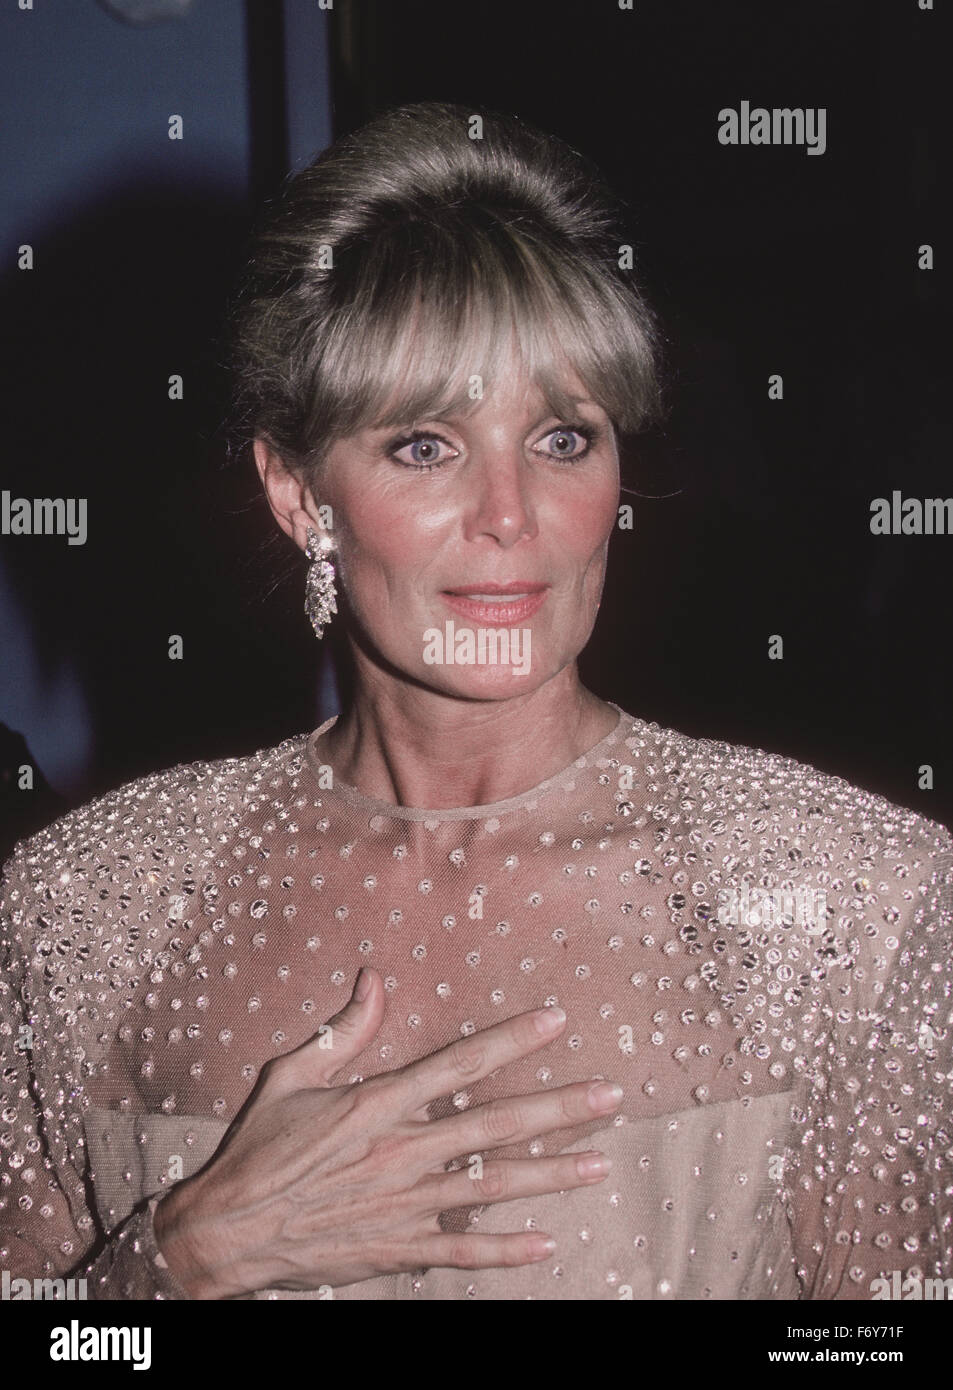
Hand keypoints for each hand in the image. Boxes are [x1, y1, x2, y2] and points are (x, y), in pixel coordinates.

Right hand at [153, 967, 621, 1297]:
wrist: (223, 1235)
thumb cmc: (257, 1151)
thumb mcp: (291, 1078)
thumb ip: (343, 1031)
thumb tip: (374, 978)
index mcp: (377, 1104)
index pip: (459, 1064)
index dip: (512, 1040)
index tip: (556, 1020)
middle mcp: (400, 1152)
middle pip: (494, 1125)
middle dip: (557, 1110)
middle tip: (610, 1096)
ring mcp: (403, 1204)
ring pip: (491, 1188)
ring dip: (551, 1176)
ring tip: (599, 1165)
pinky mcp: (397, 1248)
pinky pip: (460, 1251)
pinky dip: (503, 1249)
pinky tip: (545, 1243)